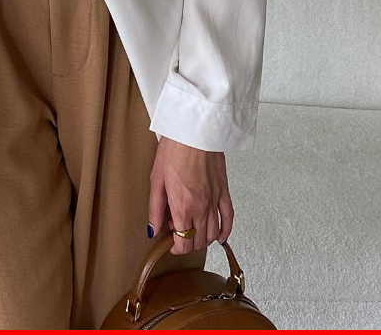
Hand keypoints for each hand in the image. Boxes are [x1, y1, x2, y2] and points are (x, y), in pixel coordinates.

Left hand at [149, 138, 232, 253]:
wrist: (194, 131)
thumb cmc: (174, 150)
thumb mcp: (156, 180)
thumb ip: (155, 209)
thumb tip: (152, 229)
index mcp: (182, 207)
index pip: (184, 243)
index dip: (176, 249)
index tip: (171, 245)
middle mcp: (201, 208)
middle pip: (198, 240)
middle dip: (187, 242)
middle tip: (177, 231)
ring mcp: (214, 201)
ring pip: (212, 233)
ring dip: (202, 238)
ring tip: (192, 228)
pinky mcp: (224, 191)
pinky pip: (228, 218)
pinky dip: (225, 231)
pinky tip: (219, 236)